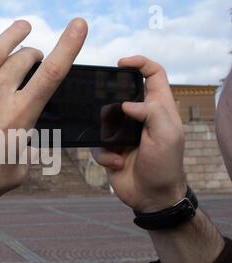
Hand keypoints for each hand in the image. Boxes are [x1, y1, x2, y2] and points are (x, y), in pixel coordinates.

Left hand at [0, 6, 87, 228]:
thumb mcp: (17, 171)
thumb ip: (27, 151)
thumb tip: (27, 142)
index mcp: (19, 113)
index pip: (51, 73)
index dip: (68, 46)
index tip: (78, 25)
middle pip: (23, 59)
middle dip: (33, 54)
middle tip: (33, 57)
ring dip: (11, 35)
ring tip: (22, 26)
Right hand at [91, 56, 186, 212]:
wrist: (151, 197)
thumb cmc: (165, 166)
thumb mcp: (167, 136)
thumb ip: (151, 112)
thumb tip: (127, 103)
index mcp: (159, 109)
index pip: (153, 75)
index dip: (140, 63)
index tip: (121, 63)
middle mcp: (140, 118)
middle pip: (121, 94)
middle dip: (109, 101)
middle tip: (103, 106)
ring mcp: (123, 133)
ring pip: (102, 119)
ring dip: (105, 135)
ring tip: (117, 149)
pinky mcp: (110, 148)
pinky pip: (96, 144)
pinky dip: (104, 154)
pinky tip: (116, 163)